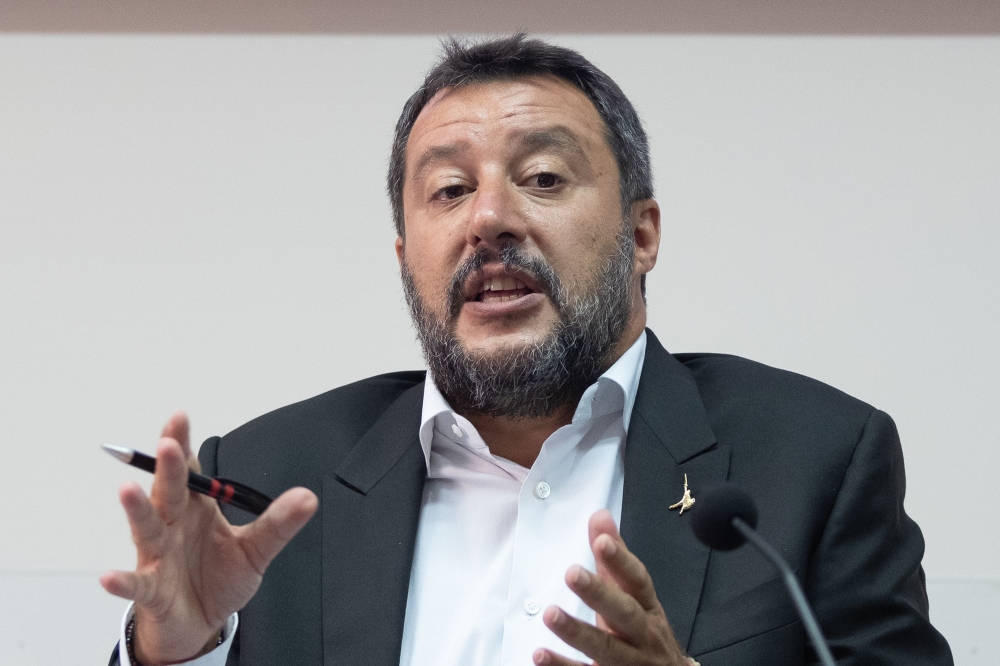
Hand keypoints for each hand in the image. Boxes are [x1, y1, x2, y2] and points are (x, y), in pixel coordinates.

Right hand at [100, 412, 317, 664]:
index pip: (189, 472)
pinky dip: (122, 581)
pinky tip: (108, 577)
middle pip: (168, 491)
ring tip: (127, 490)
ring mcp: (158, 557)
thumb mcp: (255, 551)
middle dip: (167, 467)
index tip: (179, 417)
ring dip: (137, 509)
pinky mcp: (152, 591)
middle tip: (167, 443)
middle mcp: (172, 527)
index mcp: (196, 510)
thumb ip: (277, 524)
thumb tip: (308, 496)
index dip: (182, 446)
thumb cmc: (219, 580)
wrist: (200, 624)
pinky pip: (136, 585)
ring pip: (145, 529)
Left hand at [534, 510, 689, 665]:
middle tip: (572, 573)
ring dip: (577, 632)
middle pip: (624, 614)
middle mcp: (643, 634)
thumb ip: (614, 557)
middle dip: (599, 594)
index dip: (621, 561)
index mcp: (647, 606)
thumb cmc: (643, 630)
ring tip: (550, 614)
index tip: (601, 541)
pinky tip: (540, 654)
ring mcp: (631, 662)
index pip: (637, 580)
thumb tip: (600, 515)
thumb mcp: (633, 595)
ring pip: (606, 649)